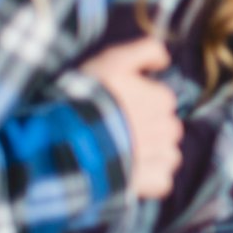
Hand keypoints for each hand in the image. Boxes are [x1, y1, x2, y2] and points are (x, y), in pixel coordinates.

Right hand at [80, 38, 180, 199]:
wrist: (63, 140)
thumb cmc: (85, 98)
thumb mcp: (112, 61)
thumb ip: (144, 51)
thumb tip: (165, 59)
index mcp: (161, 99)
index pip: (163, 100)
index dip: (140, 103)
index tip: (117, 108)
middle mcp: (166, 127)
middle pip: (167, 128)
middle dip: (148, 129)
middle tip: (117, 131)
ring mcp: (158, 156)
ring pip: (168, 153)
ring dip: (151, 154)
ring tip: (121, 152)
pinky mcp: (149, 181)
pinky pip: (163, 181)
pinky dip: (150, 179)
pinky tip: (129, 172)